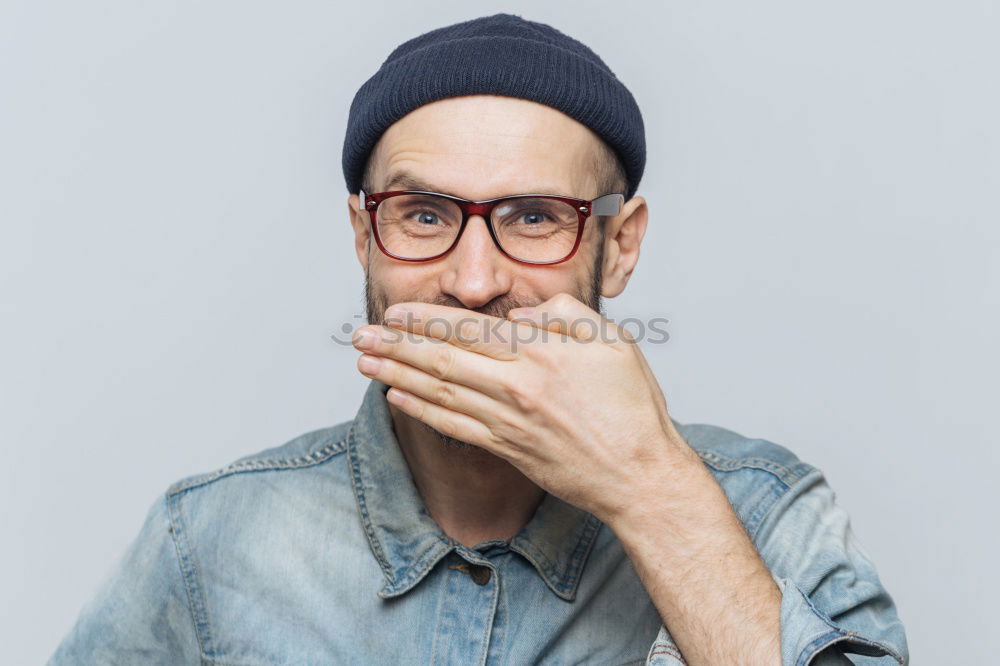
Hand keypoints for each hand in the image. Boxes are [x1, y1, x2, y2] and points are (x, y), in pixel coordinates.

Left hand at [352, 292, 701, 522]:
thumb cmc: (632, 408)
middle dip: (396, 345)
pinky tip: (397, 398)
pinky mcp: (507, 449)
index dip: (425, 319)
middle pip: (442, 359)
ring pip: (439, 392)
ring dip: (397, 375)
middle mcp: (516, 387)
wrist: (639, 476)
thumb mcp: (614, 341)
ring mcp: (508, 422)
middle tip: (361, 335)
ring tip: (365, 362)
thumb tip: (520, 314)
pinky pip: (453, 427)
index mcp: (540, 354)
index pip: (469, 329)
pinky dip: (421, 411)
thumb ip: (566, 316)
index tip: (395, 311)